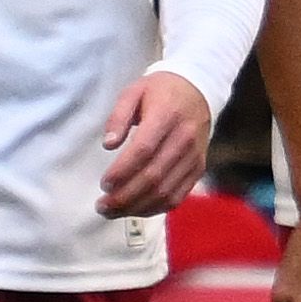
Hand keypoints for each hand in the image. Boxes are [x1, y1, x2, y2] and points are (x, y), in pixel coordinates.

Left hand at [97, 69, 212, 217]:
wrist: (198, 91)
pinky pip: (178, 196)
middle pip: (154, 177)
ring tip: (113, 211)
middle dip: (125, 197)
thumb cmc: (161, 91)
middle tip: (102, 206)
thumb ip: (118, 116)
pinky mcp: (198, 169)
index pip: (144, 150)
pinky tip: (136, 209)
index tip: (104, 183)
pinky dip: (155, 208)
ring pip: (165, 192)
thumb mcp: (133, 91)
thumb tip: (108, 144)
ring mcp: (194, 157)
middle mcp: (184, 139)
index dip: (122, 171)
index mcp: (167, 116)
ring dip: (137, 207)